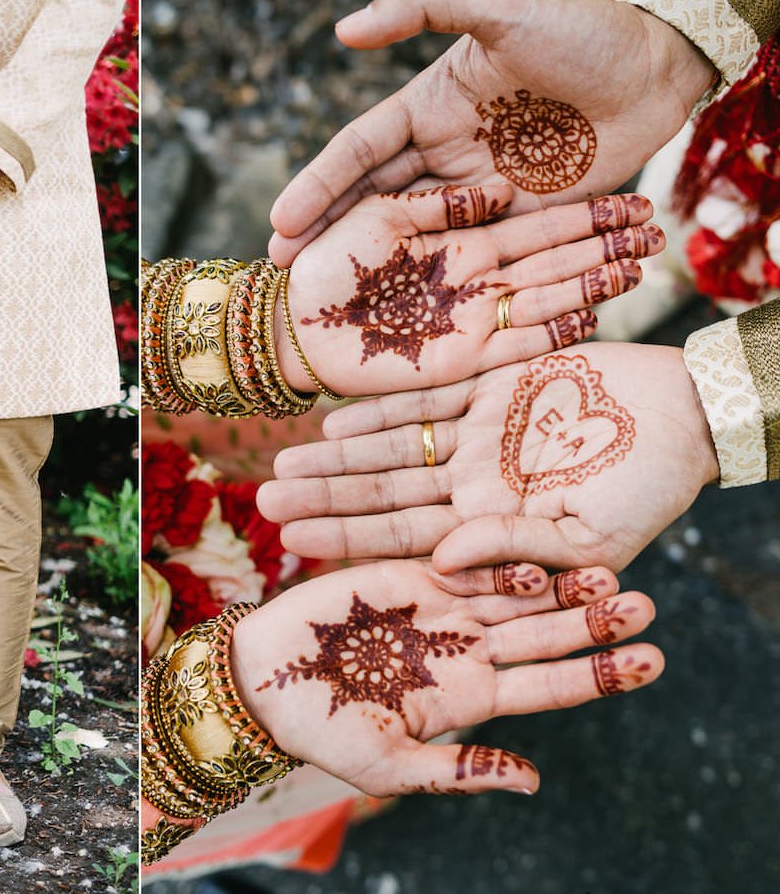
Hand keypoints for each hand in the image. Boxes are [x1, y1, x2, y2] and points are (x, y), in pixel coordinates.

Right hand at [232, 559, 662, 795]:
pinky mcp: (408, 572)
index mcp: (471, 697)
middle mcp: (467, 649)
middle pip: (545, 632)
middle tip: (646, 606)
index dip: (600, 674)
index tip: (651, 662)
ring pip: (515, 591)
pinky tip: (539, 555)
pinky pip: (464, 559)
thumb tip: (535, 782)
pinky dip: (500, 557)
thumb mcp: (390, 764)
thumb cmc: (321, 732)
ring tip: (609, 575)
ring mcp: (441, 608)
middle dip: (594, 620)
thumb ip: (459, 771)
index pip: (550, 685)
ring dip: (561, 584)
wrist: (262, 677)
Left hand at [258, 342, 719, 572]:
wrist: (690, 417)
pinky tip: (332, 419)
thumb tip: (441, 562)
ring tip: (282, 459)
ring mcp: (478, 437)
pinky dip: (383, 408)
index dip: (346, 536)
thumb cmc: (652, 489)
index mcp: (490, 526)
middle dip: (323, 495)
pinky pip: (425, 400)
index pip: (402, 536)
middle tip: (262, 496)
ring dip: (338, 455)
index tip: (289, 539)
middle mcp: (472, 484)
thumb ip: (514, 548)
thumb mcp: (591, 536)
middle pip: (382, 493)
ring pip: (391, 448)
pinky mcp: (491, 389)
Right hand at [268, 0, 716, 266]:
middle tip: (281, 275)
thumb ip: (425, 4)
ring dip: (372, 270)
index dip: (318, 187)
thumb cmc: (581, 29)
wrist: (657, 68)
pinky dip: (435, 283)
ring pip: (410, 237)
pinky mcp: (518, 224)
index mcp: (426, 108)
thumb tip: (344, 30)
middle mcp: (443, 155)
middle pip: (371, 204)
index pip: (358, 154)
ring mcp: (479, 195)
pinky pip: (469, 256)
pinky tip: (406, 313)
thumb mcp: (501, 3)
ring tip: (330, 304)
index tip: (281, 223)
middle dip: (326, 238)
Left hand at [276, 185, 663, 397]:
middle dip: (602, 246)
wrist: (295, 328)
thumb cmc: (326, 266)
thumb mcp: (381, 218)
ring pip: (546, 298)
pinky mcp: (462, 361)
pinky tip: (596, 316)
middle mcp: (474, 280)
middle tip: (656, 228)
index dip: (579, 213)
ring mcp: (473, 321)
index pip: (532, 223)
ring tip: (642, 266)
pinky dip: (556, 332)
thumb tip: (503, 187)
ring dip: (592, 285)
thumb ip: (441, 205)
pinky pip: (519, 345)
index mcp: (456, 241)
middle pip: (553, 259)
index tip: (628, 199)